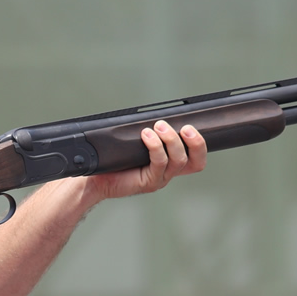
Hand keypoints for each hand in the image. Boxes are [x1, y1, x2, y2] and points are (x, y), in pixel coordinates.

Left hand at [89, 120, 207, 201]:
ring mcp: (159, 179)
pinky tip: (146, 135)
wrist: (96, 179)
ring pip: (178, 160)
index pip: (196, 159)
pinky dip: (155, 146)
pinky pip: (159, 163)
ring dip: (171, 140)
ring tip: (158, 126)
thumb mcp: (136, 142)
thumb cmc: (116, 160)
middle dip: (195, 142)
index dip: (200, 144)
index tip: (191, 125)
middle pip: (195, 162)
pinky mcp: (148, 182)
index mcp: (170, 164)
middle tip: (185, 127)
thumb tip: (157, 113)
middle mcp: (168, 173)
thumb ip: (150, 132)